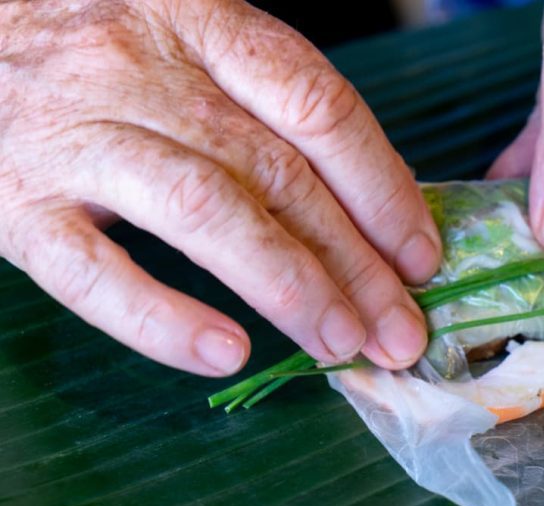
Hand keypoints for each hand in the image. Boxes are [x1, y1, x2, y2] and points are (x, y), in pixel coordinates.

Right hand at [0, 0, 440, 375]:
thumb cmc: (94, 52)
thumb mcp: (184, 45)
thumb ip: (265, 107)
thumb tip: (373, 204)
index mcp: (200, 20)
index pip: (318, 106)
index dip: (382, 188)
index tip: (422, 258)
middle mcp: (141, 69)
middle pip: (276, 172)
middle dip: (355, 263)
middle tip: (401, 333)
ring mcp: (75, 134)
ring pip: (204, 211)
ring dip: (288, 286)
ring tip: (341, 346)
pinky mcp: (14, 202)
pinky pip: (90, 270)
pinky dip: (161, 318)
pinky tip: (225, 354)